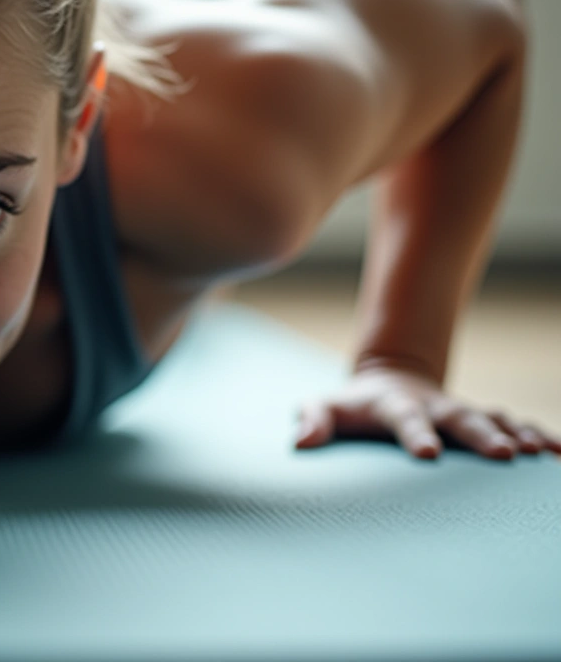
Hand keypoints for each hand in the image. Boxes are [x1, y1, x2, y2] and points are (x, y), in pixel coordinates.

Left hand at [295, 366, 560, 459]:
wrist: (387, 382)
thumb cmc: (350, 406)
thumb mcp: (324, 407)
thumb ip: (313, 419)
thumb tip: (299, 441)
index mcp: (394, 405)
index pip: (404, 420)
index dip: (416, 435)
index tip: (428, 454)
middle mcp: (435, 406)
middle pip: (461, 418)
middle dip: (482, 435)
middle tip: (505, 454)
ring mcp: (461, 412)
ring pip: (495, 420)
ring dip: (520, 434)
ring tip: (542, 455)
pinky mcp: (482, 421)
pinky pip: (517, 427)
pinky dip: (542, 438)